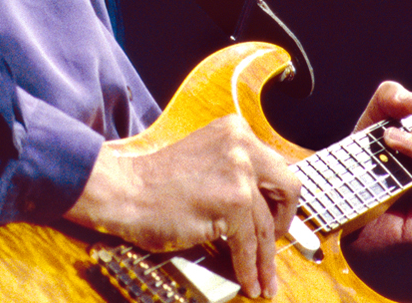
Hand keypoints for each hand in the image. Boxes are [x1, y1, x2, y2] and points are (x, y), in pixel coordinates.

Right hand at [65, 114, 301, 298]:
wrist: (124, 191)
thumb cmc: (156, 184)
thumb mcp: (206, 160)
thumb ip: (235, 171)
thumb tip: (265, 205)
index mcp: (237, 131)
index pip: (275, 168)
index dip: (279, 200)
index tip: (277, 221)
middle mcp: (244, 145)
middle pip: (287, 188)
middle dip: (284, 222)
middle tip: (273, 243)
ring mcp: (240, 172)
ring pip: (266, 224)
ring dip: (266, 259)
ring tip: (265, 280)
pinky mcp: (232, 201)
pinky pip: (248, 243)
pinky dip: (249, 267)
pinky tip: (248, 281)